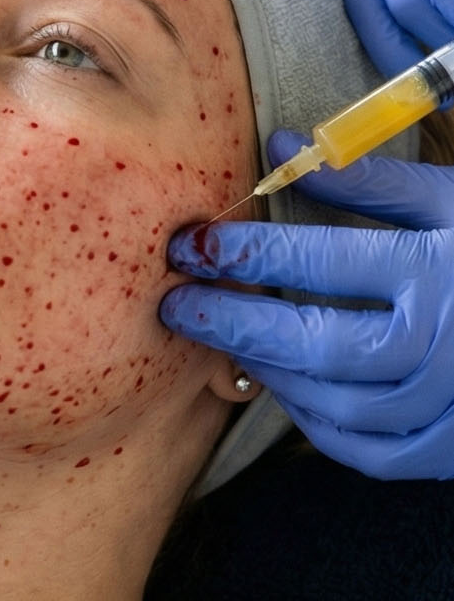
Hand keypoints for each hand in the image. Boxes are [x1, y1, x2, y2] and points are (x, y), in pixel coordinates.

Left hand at [160, 132, 453, 478]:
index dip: (246, 252)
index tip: (192, 244)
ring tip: (224, 338)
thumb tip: (278, 148)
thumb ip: (368, 178)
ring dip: (268, 371)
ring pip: (332, 403)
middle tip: (175, 303)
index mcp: (441, 272)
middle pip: (312, 343)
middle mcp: (444, 347)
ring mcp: (450, 407)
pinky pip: (368, 451)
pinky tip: (286, 388)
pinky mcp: (453, 450)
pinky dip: (316, 424)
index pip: (321, 261)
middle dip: (234, 320)